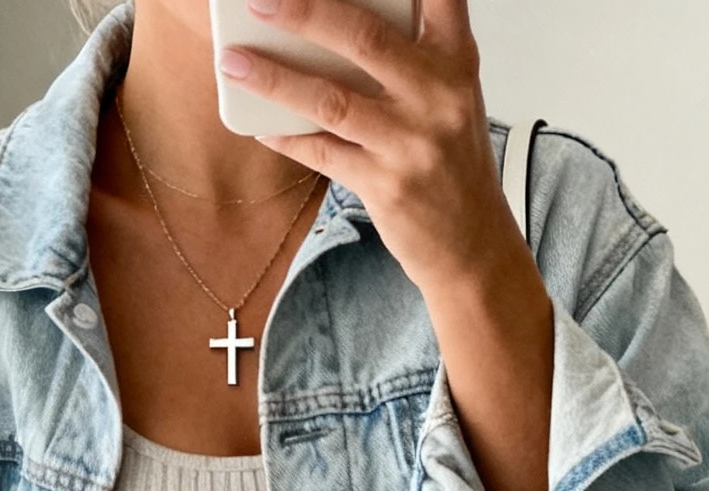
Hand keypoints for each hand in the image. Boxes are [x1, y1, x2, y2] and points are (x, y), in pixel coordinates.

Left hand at [219, 0, 554, 490]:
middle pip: (363, 37)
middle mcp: (438, 95)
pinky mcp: (386, 186)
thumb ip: (409, 56)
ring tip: (234, 61)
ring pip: (331, 99)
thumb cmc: (452, 166)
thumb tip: (330, 27)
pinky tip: (256, 122)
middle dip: (305, 11)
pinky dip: (286, 136)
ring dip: (275, 78)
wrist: (474, 248)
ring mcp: (412, 143)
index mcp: (456, 60)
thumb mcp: (449, 98)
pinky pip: (322, 153)